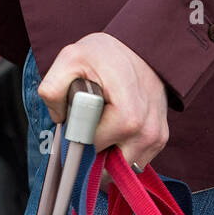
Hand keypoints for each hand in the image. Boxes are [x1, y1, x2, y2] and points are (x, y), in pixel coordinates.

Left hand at [37, 33, 169, 191]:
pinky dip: (121, 150)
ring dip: (107, 152)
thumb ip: (53, 88)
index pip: (92, 150)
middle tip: (87, 121)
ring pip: (121, 168)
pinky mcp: (160, 140)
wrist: (140, 46)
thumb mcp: (71, 58)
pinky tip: (115, 127)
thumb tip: (58, 119)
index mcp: (127, 117)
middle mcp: (146, 133)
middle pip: (107, 166)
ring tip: (102, 123)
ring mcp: (156, 138)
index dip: (77, 139)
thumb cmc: (106, 53)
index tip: (74, 122)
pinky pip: (134, 161)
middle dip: (93, 150)